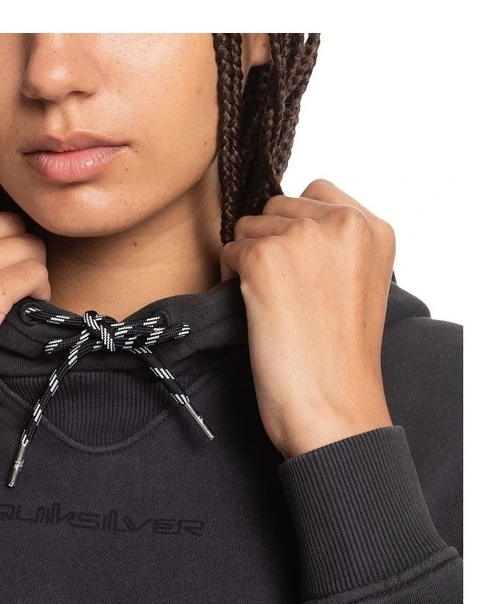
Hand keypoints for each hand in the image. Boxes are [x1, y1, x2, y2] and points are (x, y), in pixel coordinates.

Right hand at [0, 185, 50, 478]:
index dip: (0, 228)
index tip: (3, 262)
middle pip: (5, 219)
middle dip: (20, 251)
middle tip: (18, 291)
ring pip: (25, 243)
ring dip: (33, 274)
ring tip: (20, 308)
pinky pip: (33, 271)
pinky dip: (40, 292)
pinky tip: (26, 317)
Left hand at [220, 178, 395, 459]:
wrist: (333, 409)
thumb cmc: (341, 362)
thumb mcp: (359, 287)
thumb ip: (335, 248)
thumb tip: (284, 223)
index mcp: (374, 229)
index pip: (316, 193)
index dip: (296, 228)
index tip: (296, 267)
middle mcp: (342, 223)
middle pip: (278, 205)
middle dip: (269, 242)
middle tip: (277, 290)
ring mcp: (302, 238)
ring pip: (249, 225)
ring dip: (248, 259)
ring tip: (267, 302)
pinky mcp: (265, 259)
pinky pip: (229, 251)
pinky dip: (230, 278)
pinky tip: (252, 310)